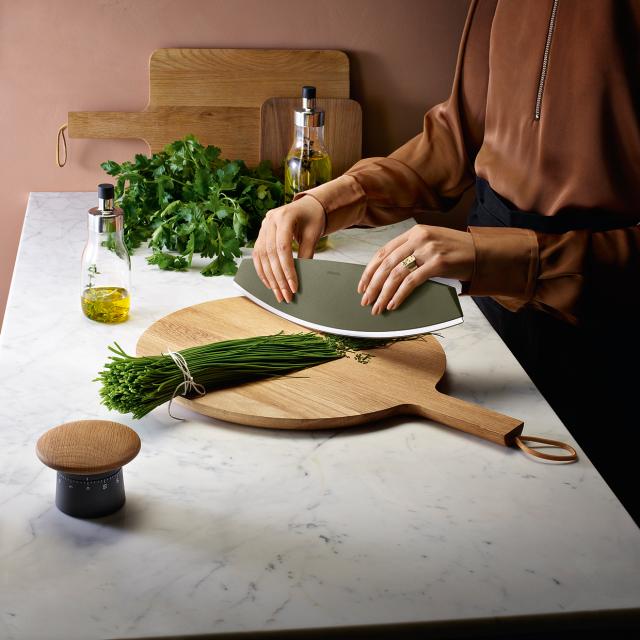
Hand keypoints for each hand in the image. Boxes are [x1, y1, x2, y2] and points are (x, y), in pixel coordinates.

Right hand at [252, 196, 325, 302]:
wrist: (307, 206)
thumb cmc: (312, 217)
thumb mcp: (313, 234)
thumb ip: (306, 253)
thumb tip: (301, 277)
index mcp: (284, 216)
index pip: (283, 247)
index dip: (287, 269)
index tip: (293, 286)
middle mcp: (270, 220)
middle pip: (271, 254)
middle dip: (278, 278)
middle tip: (286, 295)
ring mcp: (263, 226)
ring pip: (262, 256)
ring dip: (269, 277)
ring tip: (278, 293)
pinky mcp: (261, 234)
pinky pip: (258, 255)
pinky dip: (262, 270)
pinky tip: (269, 283)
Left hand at [358, 225, 474, 313]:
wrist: (482, 252)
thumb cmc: (455, 251)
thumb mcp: (430, 244)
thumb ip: (411, 252)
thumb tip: (387, 275)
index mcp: (414, 233)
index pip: (383, 252)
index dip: (369, 270)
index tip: (362, 285)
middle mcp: (419, 238)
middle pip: (386, 264)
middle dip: (373, 285)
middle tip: (365, 300)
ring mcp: (428, 250)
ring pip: (395, 274)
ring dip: (383, 294)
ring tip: (377, 307)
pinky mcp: (438, 264)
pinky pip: (411, 282)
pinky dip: (399, 295)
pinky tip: (393, 304)